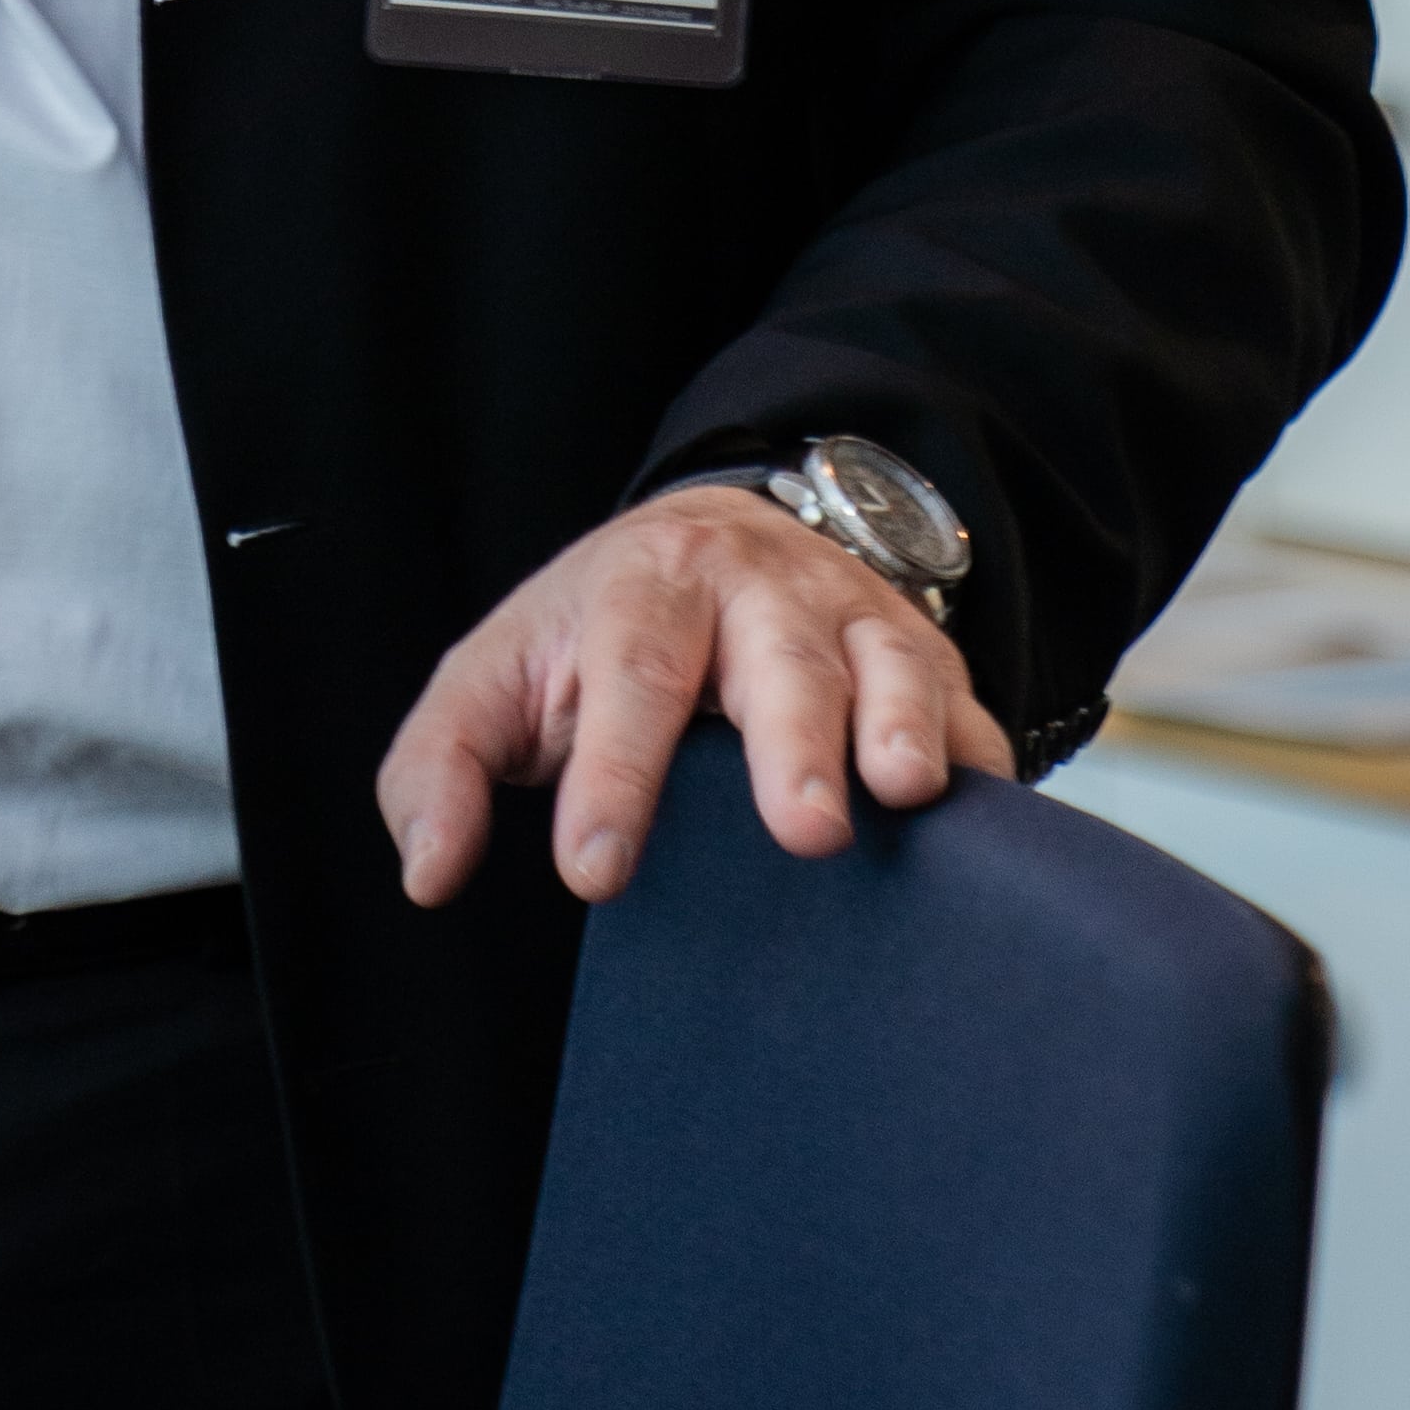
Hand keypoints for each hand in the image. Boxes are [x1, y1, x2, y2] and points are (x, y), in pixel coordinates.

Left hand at [377, 475, 1012, 911]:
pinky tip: (981, 806)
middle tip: (803, 835)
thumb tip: (428, 873)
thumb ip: (441, 769)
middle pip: (773, 656)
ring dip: (897, 722)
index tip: (597, 871)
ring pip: (882, 656)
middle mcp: (751, 587)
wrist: (712, 536)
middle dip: (790, 742)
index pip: (626, 674)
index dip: (613, 775)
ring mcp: (845, 612)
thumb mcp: (497, 680)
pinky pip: (963, 696)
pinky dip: (976, 751)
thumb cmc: (593, 637)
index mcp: (639, 589)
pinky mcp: (920, 652)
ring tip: (902, 791)